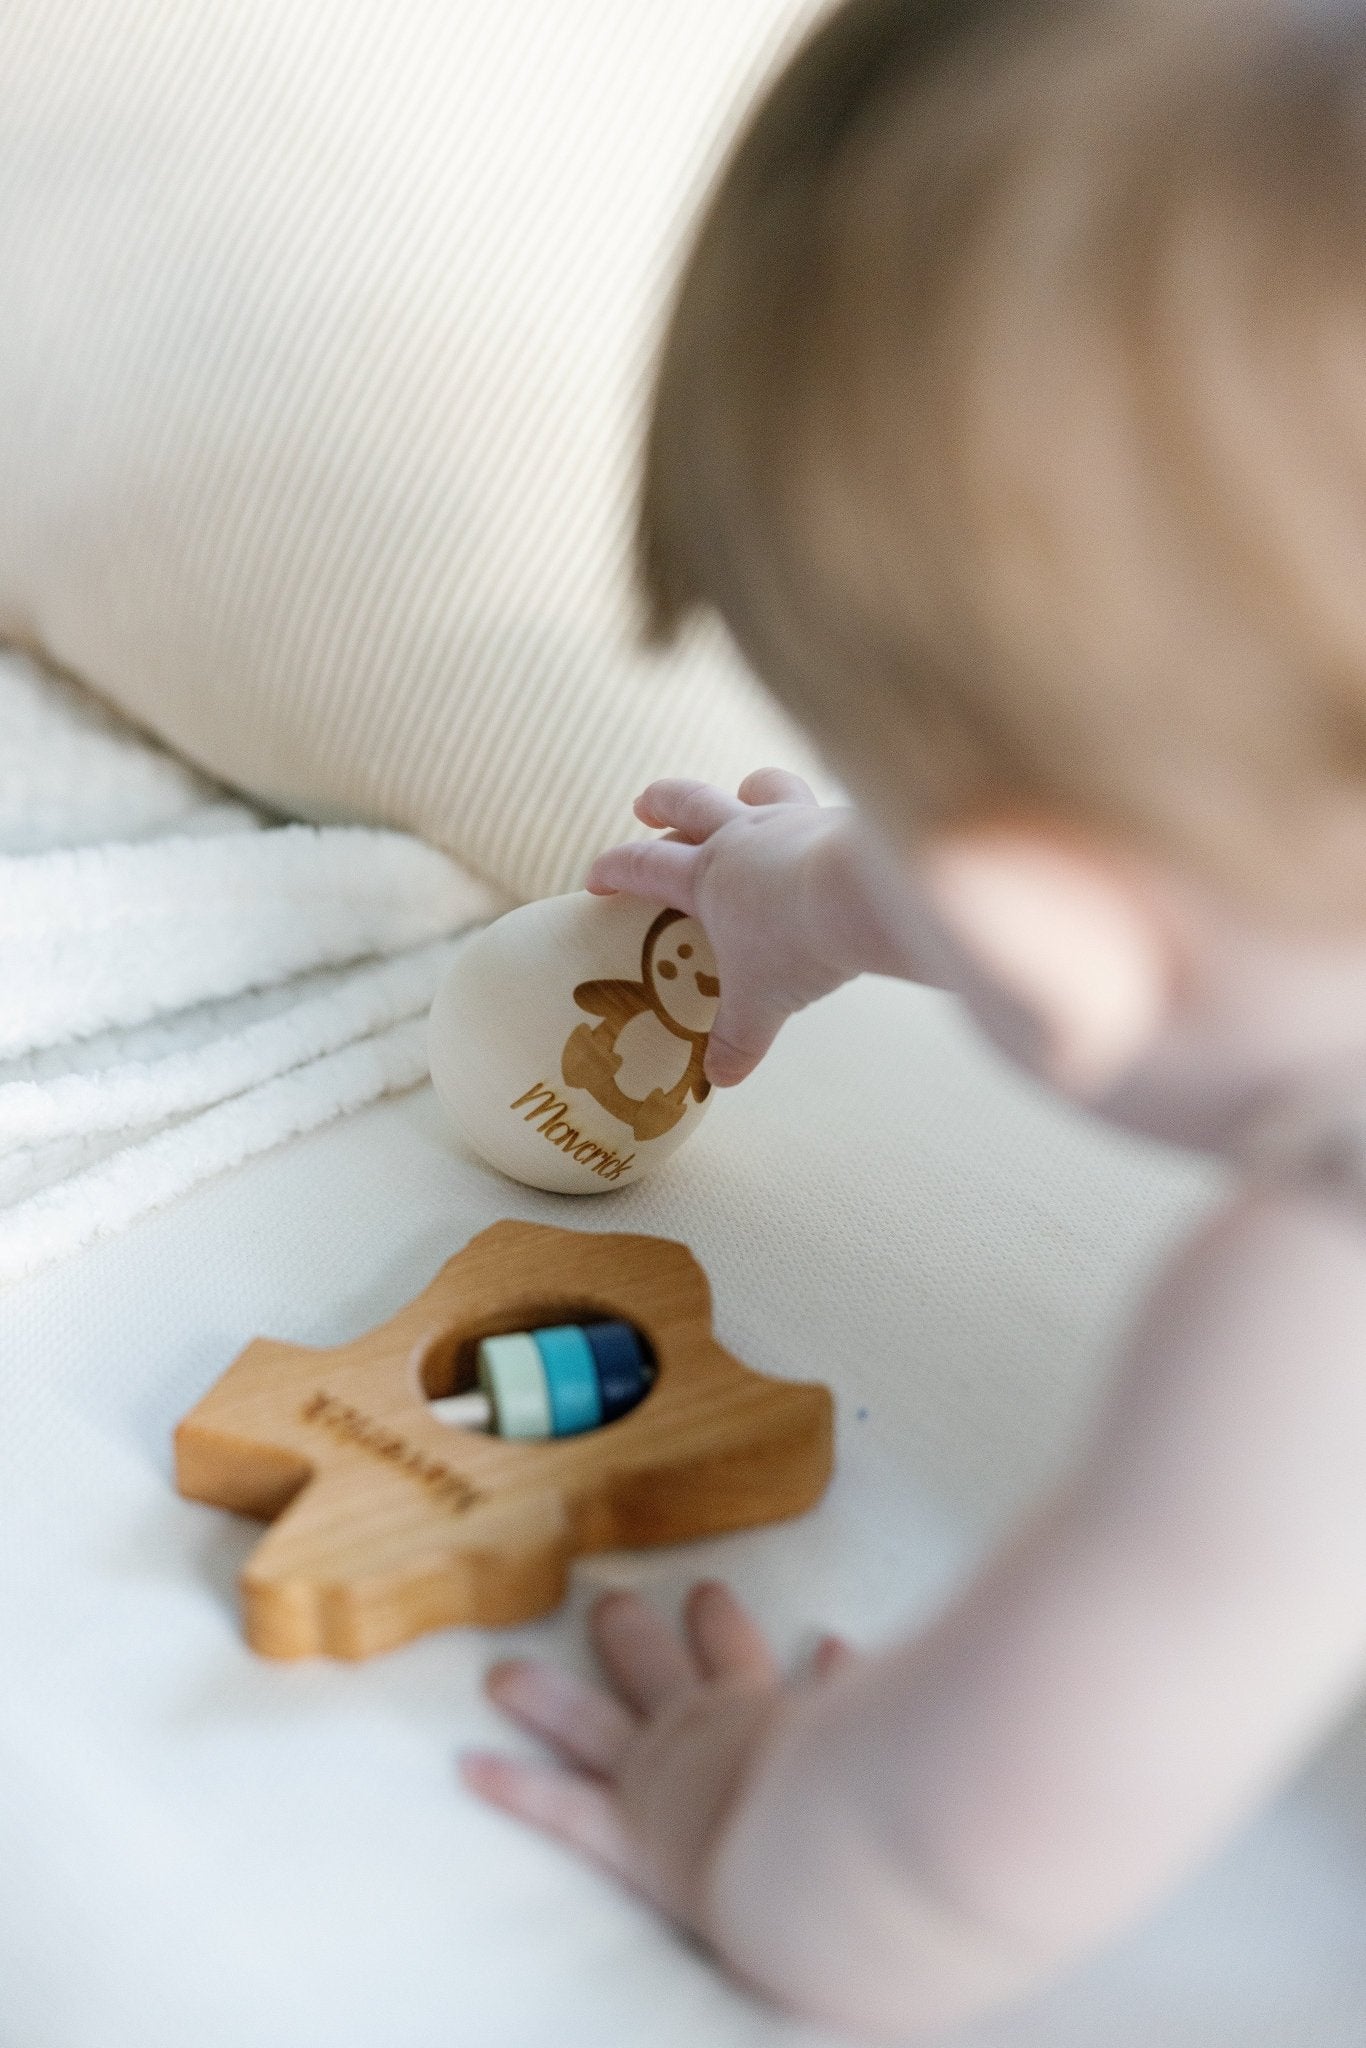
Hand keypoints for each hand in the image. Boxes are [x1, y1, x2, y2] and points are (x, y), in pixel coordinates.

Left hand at [462, 1583, 852, 1936]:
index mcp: (759, 1706)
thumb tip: (834, 1646)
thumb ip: (849, 1691)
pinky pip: (562, 1806)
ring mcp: (656, 1777)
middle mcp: (700, 1727)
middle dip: (628, 1633)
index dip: (720, 1623)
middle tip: (603, 1605)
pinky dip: (515, 1788)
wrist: (819, 1850)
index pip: (736, 1651)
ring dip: (545, 1698)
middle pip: (654, 1666)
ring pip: (588, 1722)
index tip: (707, 1593)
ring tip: (501, 1677)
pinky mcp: (630, 1833)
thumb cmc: (857, 1796)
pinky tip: (469, 1768)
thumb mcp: (866, 1730)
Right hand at [586, 769, 862, 1084]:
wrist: (862, 897)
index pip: (643, 865)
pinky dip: (810, 816)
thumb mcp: (761, 1004)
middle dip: (661, 802)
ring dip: (744, 790)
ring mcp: (790, 819)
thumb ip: (738, 1039)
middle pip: (688, 802)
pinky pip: (817, 807)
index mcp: (706, 876)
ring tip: (741, 792)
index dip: (613, 870)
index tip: (595, 879)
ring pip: (758, 788)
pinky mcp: (836, 819)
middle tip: (644, 803)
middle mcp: (742, 836)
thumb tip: (721, 1077)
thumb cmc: (797, 945)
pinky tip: (821, 831)